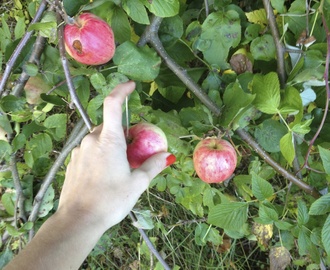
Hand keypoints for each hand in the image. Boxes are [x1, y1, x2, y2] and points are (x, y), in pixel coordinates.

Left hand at [57, 81, 174, 230]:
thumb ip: (153, 166)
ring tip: (119, 167)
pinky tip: (105, 174)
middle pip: (109, 125)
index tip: (131, 86)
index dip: (122, 90)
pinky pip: (90, 150)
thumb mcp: (137, 184)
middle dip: (123, 133)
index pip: (113, 104)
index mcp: (109, 140)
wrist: (78, 219)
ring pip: (99, 139)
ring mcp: (80, 150)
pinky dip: (100, 154)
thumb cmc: (110, 200)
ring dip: (111, 145)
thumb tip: (167, 156)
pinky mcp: (74, 161)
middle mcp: (92, 140)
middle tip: (133, 151)